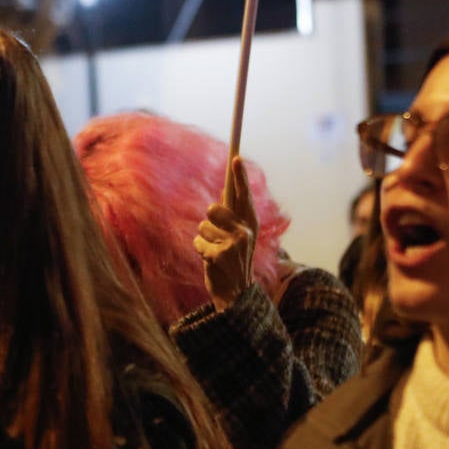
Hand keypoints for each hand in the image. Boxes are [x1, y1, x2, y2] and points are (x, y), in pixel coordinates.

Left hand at [194, 155, 257, 311]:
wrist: (235, 291)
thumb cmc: (233, 258)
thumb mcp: (237, 236)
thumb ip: (232, 216)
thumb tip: (223, 192)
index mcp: (251, 223)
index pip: (245, 195)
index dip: (240, 176)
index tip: (236, 157)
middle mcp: (245, 231)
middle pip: (215, 208)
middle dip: (211, 217)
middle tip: (216, 230)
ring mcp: (234, 244)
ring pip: (202, 226)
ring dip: (203, 238)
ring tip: (215, 250)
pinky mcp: (219, 256)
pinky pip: (197, 243)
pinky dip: (199, 250)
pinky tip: (211, 260)